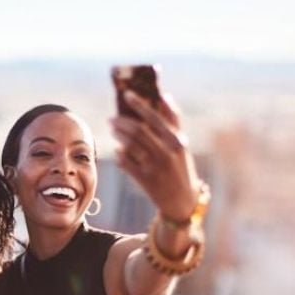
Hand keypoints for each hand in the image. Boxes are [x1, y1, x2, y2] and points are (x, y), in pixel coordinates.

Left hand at [110, 91, 200, 219]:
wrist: (182, 199)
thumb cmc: (180, 165)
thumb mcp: (181, 143)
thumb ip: (173, 120)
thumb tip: (165, 95)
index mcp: (177, 141)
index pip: (155, 118)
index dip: (140, 105)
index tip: (126, 95)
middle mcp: (167, 153)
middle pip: (139, 131)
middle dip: (121, 122)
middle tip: (111, 118)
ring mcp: (156, 167)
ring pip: (130, 146)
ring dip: (118, 135)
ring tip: (113, 131)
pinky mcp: (145, 179)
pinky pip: (126, 162)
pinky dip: (119, 154)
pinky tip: (118, 151)